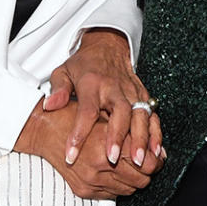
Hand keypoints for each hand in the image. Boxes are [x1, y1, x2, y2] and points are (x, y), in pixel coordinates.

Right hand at [14, 99, 159, 199]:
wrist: (44, 129)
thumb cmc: (74, 115)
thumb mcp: (106, 115)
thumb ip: (131, 132)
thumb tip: (156, 148)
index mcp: (108, 144)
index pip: (147, 163)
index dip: (157, 160)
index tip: (157, 155)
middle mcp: (100, 166)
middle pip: (141, 180)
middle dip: (148, 171)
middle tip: (148, 161)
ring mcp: (91, 181)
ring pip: (128, 190)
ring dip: (134, 180)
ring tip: (133, 167)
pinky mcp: (84, 191)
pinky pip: (112, 196)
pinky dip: (119, 187)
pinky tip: (117, 174)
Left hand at [42, 29, 162, 170]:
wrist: (108, 46)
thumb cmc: (84, 64)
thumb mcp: (64, 71)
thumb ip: (58, 89)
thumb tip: (50, 106)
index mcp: (92, 83)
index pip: (86, 111)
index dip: (79, 134)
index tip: (71, 155)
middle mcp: (114, 88)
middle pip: (120, 113)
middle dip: (118, 136)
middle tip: (113, 159)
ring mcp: (132, 92)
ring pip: (140, 116)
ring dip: (141, 138)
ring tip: (139, 160)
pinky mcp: (143, 95)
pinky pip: (152, 116)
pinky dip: (156, 134)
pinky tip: (156, 151)